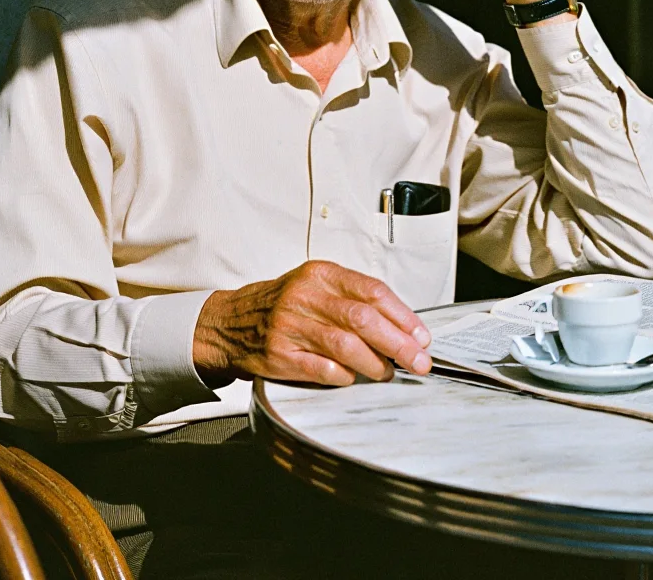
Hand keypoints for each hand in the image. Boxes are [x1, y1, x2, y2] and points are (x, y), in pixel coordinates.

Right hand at [192, 260, 432, 387]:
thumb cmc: (284, 304)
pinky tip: (353, 378)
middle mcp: (305, 296)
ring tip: (388, 372)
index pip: (372, 291)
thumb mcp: (315, 286)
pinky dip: (344, 377)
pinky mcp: (280, 355)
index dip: (403, 315)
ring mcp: (291, 326)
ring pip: (346, 345)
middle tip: (419, 361)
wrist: (231, 321)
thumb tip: (402, 326)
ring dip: (375, 363)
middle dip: (399, 343)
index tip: (421, 335)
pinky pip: (322, 370)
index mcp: (320, 274)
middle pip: (364, 319)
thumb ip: (353, 299)